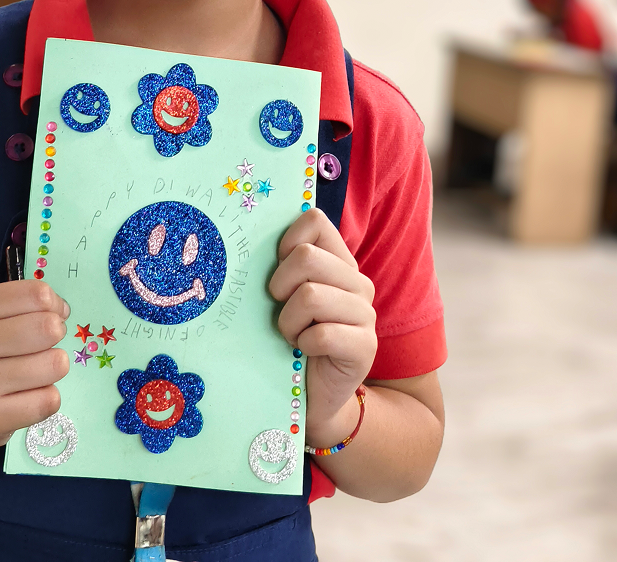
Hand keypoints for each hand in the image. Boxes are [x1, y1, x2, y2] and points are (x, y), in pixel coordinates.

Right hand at [0, 281, 70, 446]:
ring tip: (38, 369)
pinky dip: (49, 396)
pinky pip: (49, 400)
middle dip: (57, 333)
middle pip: (47, 328)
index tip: (50, 313)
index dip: (54, 303)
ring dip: (56, 366)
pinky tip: (31, 394)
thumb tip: (62, 312)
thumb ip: (32, 303)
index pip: (37, 294)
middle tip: (47, 342)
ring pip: (54, 364)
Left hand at [269, 208, 375, 445]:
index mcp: (338, 261)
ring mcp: (366, 314)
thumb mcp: (284, 295)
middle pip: (306, 257)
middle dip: (280, 286)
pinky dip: (303, 344)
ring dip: (289, 321)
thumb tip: (251, 231)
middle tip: (281, 309)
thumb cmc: (291, 339)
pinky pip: (321, 334)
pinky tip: (304, 352)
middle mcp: (357, 282)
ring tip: (292, 335)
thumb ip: (282, 264)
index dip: (287, 242)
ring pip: (310, 296)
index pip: (315, 220)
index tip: (277, 269)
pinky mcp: (365, 347)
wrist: (312, 397)